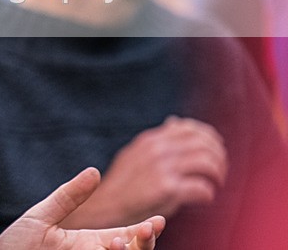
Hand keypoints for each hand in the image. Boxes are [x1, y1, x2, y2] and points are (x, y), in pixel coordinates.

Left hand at [0, 168, 165, 249]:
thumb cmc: (14, 245)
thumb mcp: (41, 216)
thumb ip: (68, 197)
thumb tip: (94, 172)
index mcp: (89, 242)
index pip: (127, 237)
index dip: (145, 231)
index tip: (157, 220)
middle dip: (144, 244)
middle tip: (146, 230)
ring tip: (119, 243)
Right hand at [61, 116, 226, 228]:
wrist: (106, 206)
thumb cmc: (124, 184)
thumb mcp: (136, 153)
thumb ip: (158, 139)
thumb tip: (175, 121)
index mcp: (151, 140)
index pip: (189, 128)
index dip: (208, 137)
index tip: (215, 148)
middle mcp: (157, 150)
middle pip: (203, 143)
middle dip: (218, 155)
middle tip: (220, 169)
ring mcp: (162, 169)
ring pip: (207, 163)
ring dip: (218, 173)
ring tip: (217, 182)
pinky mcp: (167, 190)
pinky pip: (201, 188)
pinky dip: (208, 193)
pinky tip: (205, 197)